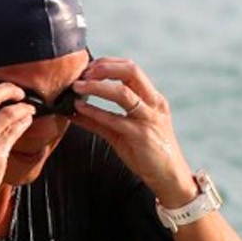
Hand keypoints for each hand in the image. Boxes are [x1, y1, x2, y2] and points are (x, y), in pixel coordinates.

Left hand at [67, 56, 198, 203]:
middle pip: (131, 72)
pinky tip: (79, 109)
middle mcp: (153, 103)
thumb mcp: (123, 131)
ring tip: (76, 87)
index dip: (108, 64)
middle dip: (104, 68)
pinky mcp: (141, 135)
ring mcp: (148, 118)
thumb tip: (73, 112)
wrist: (168, 176)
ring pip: (122, 93)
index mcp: (152, 98)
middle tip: (83, 74)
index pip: (131, 69)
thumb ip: (99, 120)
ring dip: (96, 87)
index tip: (88, 68)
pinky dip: (95, 112)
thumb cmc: (145, 152)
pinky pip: (115, 120)